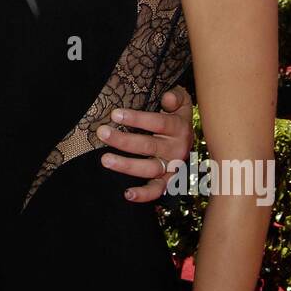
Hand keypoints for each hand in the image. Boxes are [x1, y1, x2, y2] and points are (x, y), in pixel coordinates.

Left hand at [97, 84, 193, 202]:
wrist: (189, 135)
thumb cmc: (176, 114)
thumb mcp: (181, 101)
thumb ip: (176, 96)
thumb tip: (168, 98)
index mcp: (179, 127)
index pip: (158, 122)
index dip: (136, 119)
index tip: (115, 114)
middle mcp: (178, 148)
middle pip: (149, 145)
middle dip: (123, 140)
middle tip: (102, 132)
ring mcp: (173, 166)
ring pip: (149, 168)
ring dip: (127, 165)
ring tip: (105, 159)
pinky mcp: (168, 180)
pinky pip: (157, 190)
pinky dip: (144, 194)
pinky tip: (127, 194)